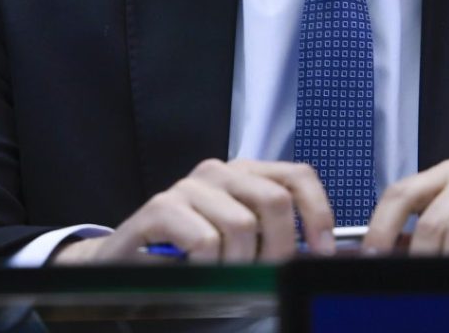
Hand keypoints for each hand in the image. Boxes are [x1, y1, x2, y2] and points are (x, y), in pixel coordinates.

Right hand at [54, 158, 335, 263]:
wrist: (123, 263)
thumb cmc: (190, 257)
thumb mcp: (241, 243)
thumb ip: (276, 237)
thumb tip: (325, 252)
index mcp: (245, 174)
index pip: (298, 176)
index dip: (318, 214)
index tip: (321, 253)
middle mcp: (219, 171)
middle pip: (274, 201)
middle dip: (278, 250)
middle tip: (263, 277)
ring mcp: (188, 187)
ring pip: (241, 226)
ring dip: (237, 266)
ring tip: (221, 276)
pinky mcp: (160, 207)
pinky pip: (204, 241)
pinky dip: (207, 267)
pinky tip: (195, 272)